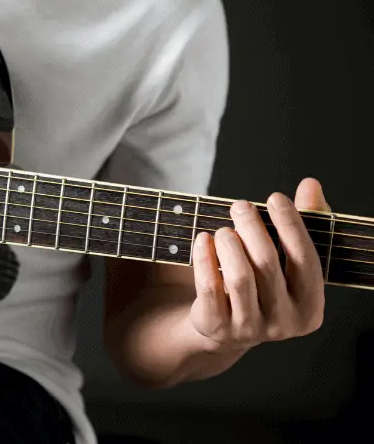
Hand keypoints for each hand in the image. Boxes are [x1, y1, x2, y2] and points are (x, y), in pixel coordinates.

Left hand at [188, 178, 328, 351]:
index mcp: (310, 307)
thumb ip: (305, 223)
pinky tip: (203, 239)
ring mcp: (249, 328)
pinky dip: (205, 258)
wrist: (225, 326)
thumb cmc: (263, 284)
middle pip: (267, 264)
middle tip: (240, 205)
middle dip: (253, 228)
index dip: (291, 225)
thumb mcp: (287, 260)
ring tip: (224, 228)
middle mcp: (283, 323)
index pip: (306, 260)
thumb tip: (310, 185)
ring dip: (229, 243)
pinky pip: (209, 287)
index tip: (275, 197)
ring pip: (239, 277)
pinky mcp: (216, 326)